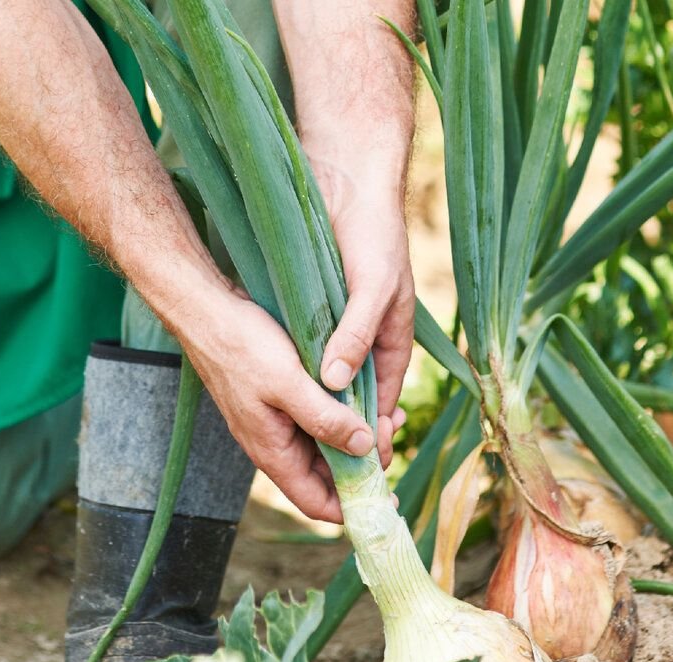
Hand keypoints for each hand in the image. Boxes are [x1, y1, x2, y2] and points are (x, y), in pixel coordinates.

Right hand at [175, 288, 376, 523]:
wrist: (208, 312)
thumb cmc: (242, 347)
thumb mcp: (288, 383)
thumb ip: (325, 419)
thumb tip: (364, 448)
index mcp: (274, 453)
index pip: (317, 503)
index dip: (352, 507)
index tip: (387, 495)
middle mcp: (277, 445)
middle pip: (328, 477)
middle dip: (364, 464)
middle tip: (389, 429)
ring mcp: (279, 423)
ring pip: (327, 446)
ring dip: (359, 437)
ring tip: (388, 413)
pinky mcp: (283, 401)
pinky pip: (320, 420)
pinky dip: (346, 415)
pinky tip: (366, 395)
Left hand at [309, 155, 415, 469]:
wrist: (346, 182)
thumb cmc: (372, 233)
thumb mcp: (372, 287)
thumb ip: (356, 334)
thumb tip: (336, 382)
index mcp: (393, 340)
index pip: (383, 401)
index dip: (370, 434)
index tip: (357, 468)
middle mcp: (366, 340)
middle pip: (355, 400)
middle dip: (342, 434)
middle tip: (322, 468)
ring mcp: (339, 329)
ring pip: (328, 383)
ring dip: (318, 411)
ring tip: (298, 444)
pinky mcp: (314, 315)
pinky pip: (307, 357)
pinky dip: (299, 379)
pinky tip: (280, 396)